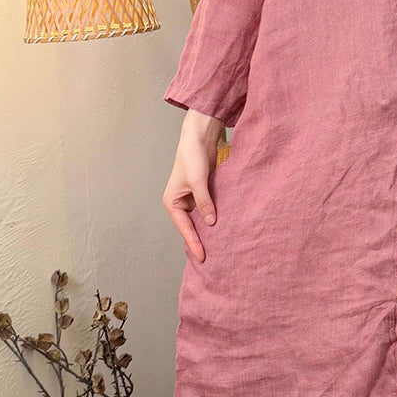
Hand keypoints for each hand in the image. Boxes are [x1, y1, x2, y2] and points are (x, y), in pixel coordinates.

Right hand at [162, 109, 224, 262]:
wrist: (199, 138)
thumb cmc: (192, 157)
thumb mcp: (197, 181)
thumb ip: (204, 202)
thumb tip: (211, 222)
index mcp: (172, 202)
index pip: (185, 228)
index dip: (194, 243)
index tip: (203, 257)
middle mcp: (180, 203)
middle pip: (191, 227)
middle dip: (200, 241)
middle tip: (212, 259)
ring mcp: (191, 199)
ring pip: (200, 220)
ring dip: (208, 230)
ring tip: (220, 247)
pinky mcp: (202, 194)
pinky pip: (207, 210)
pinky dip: (214, 218)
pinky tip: (223, 228)